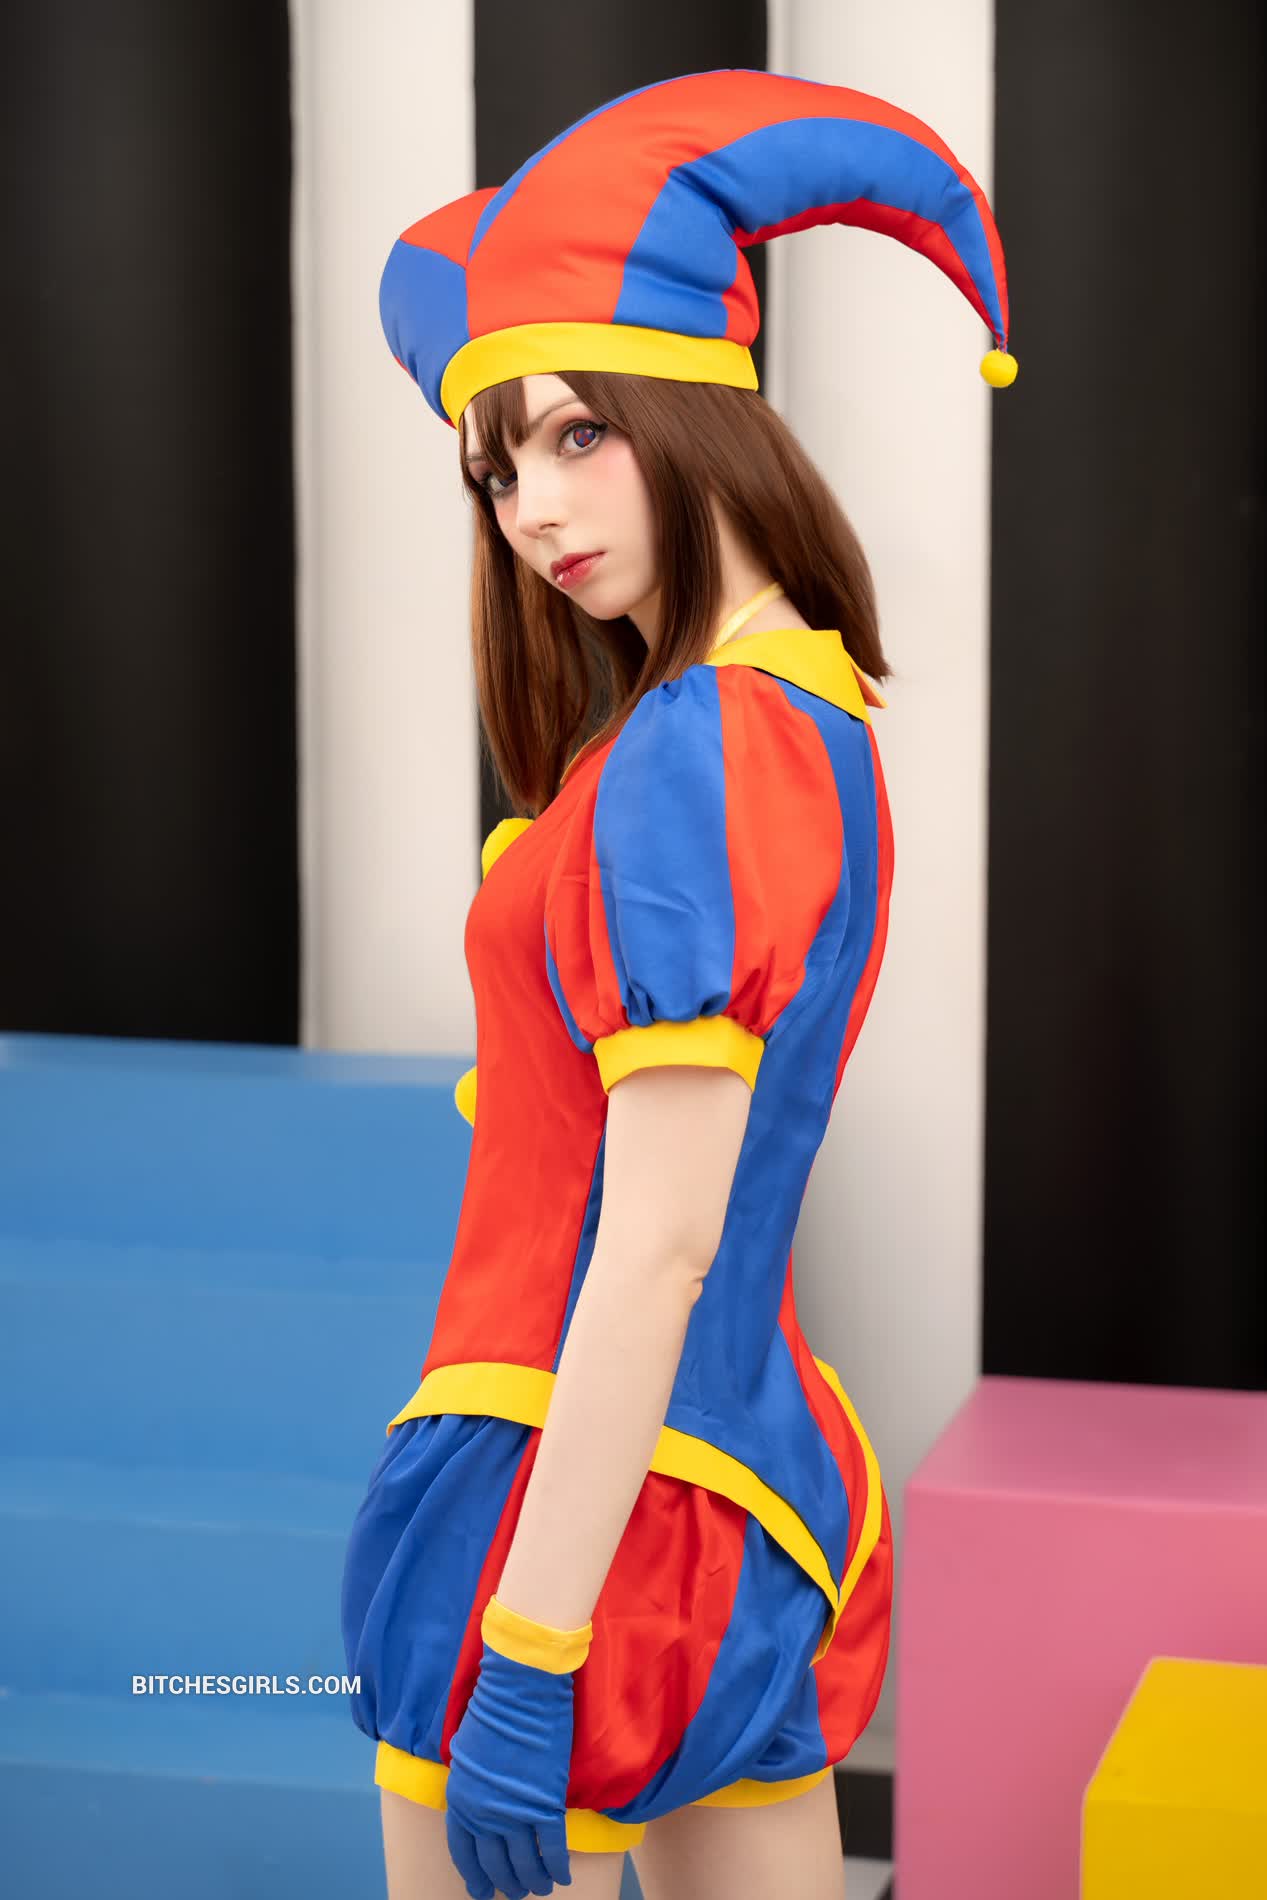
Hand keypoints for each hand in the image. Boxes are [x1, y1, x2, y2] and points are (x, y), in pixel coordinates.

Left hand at [443, 1596, 590, 1898]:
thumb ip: (472, 1784)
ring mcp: (515, 1812)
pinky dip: (558, 1865)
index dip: (475, 1875)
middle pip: (496, 1863)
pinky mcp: (545, 1803)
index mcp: (461, 1798)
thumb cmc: (493, 1708)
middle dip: (507, 1882)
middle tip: (517, 1892)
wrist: (520, 1686)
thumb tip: (479, 1802)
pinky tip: (562, 1874)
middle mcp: (485, 1813)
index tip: (482, 1890)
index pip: (464, 1851)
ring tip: (542, 1888)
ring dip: (534, 1880)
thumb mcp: (468, 1752)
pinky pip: (552, 1847)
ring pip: (525, 1862)